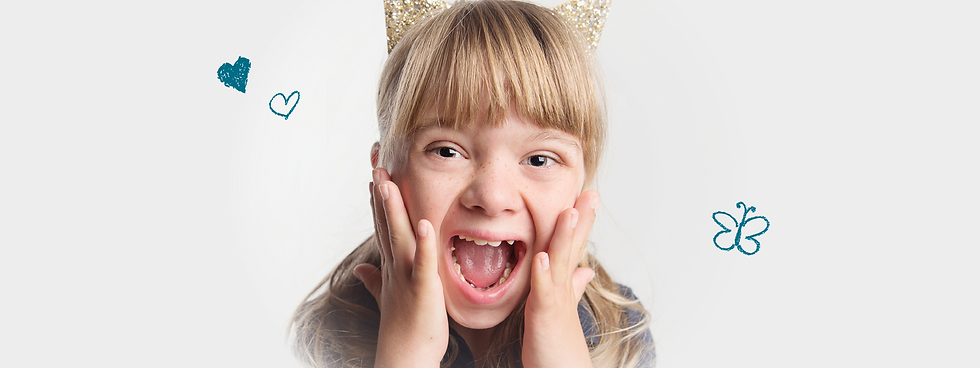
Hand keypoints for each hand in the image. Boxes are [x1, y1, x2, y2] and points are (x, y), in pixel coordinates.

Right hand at [352, 168, 447, 367]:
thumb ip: (373, 280)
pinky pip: (421, 263)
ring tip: (387, 181)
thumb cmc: (403, 329)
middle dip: (380, 191)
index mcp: (391, 265)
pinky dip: (421, 243)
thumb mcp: (387, 297)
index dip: (377, 198)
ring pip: (398, 235)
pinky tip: (423, 222)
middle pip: (385, 221)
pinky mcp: (422, 289)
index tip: (375, 172)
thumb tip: (359, 269)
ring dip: (392, 208)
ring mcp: (405, 276)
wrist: (404, 357)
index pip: (382, 224)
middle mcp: (394, 266)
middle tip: (376, 160)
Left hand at [522, 190, 598, 367]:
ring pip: (560, 264)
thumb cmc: (560, 349)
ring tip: (568, 212)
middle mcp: (563, 290)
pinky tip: (540, 257)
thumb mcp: (564, 311)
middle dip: (581, 220)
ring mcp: (556, 302)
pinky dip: (542, 275)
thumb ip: (573, 287)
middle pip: (573, 248)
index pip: (574, 247)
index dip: (582, 223)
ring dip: (564, 238)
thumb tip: (584, 271)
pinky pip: (542, 294)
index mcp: (564, 286)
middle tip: (591, 193)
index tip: (587, 197)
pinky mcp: (544, 318)